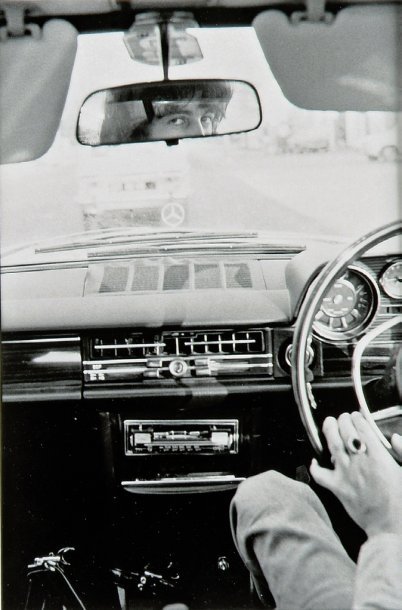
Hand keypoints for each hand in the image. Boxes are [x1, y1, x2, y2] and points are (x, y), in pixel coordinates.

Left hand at [310, 412, 401, 537]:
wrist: (392, 528)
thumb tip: (394, 438)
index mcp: (378, 457)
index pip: (362, 427)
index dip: (357, 418)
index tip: (357, 416)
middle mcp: (359, 462)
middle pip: (345, 431)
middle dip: (343, 420)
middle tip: (343, 418)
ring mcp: (346, 474)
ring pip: (332, 445)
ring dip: (329, 430)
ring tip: (329, 424)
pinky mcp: (337, 488)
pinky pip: (319, 475)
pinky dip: (314, 466)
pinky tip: (315, 460)